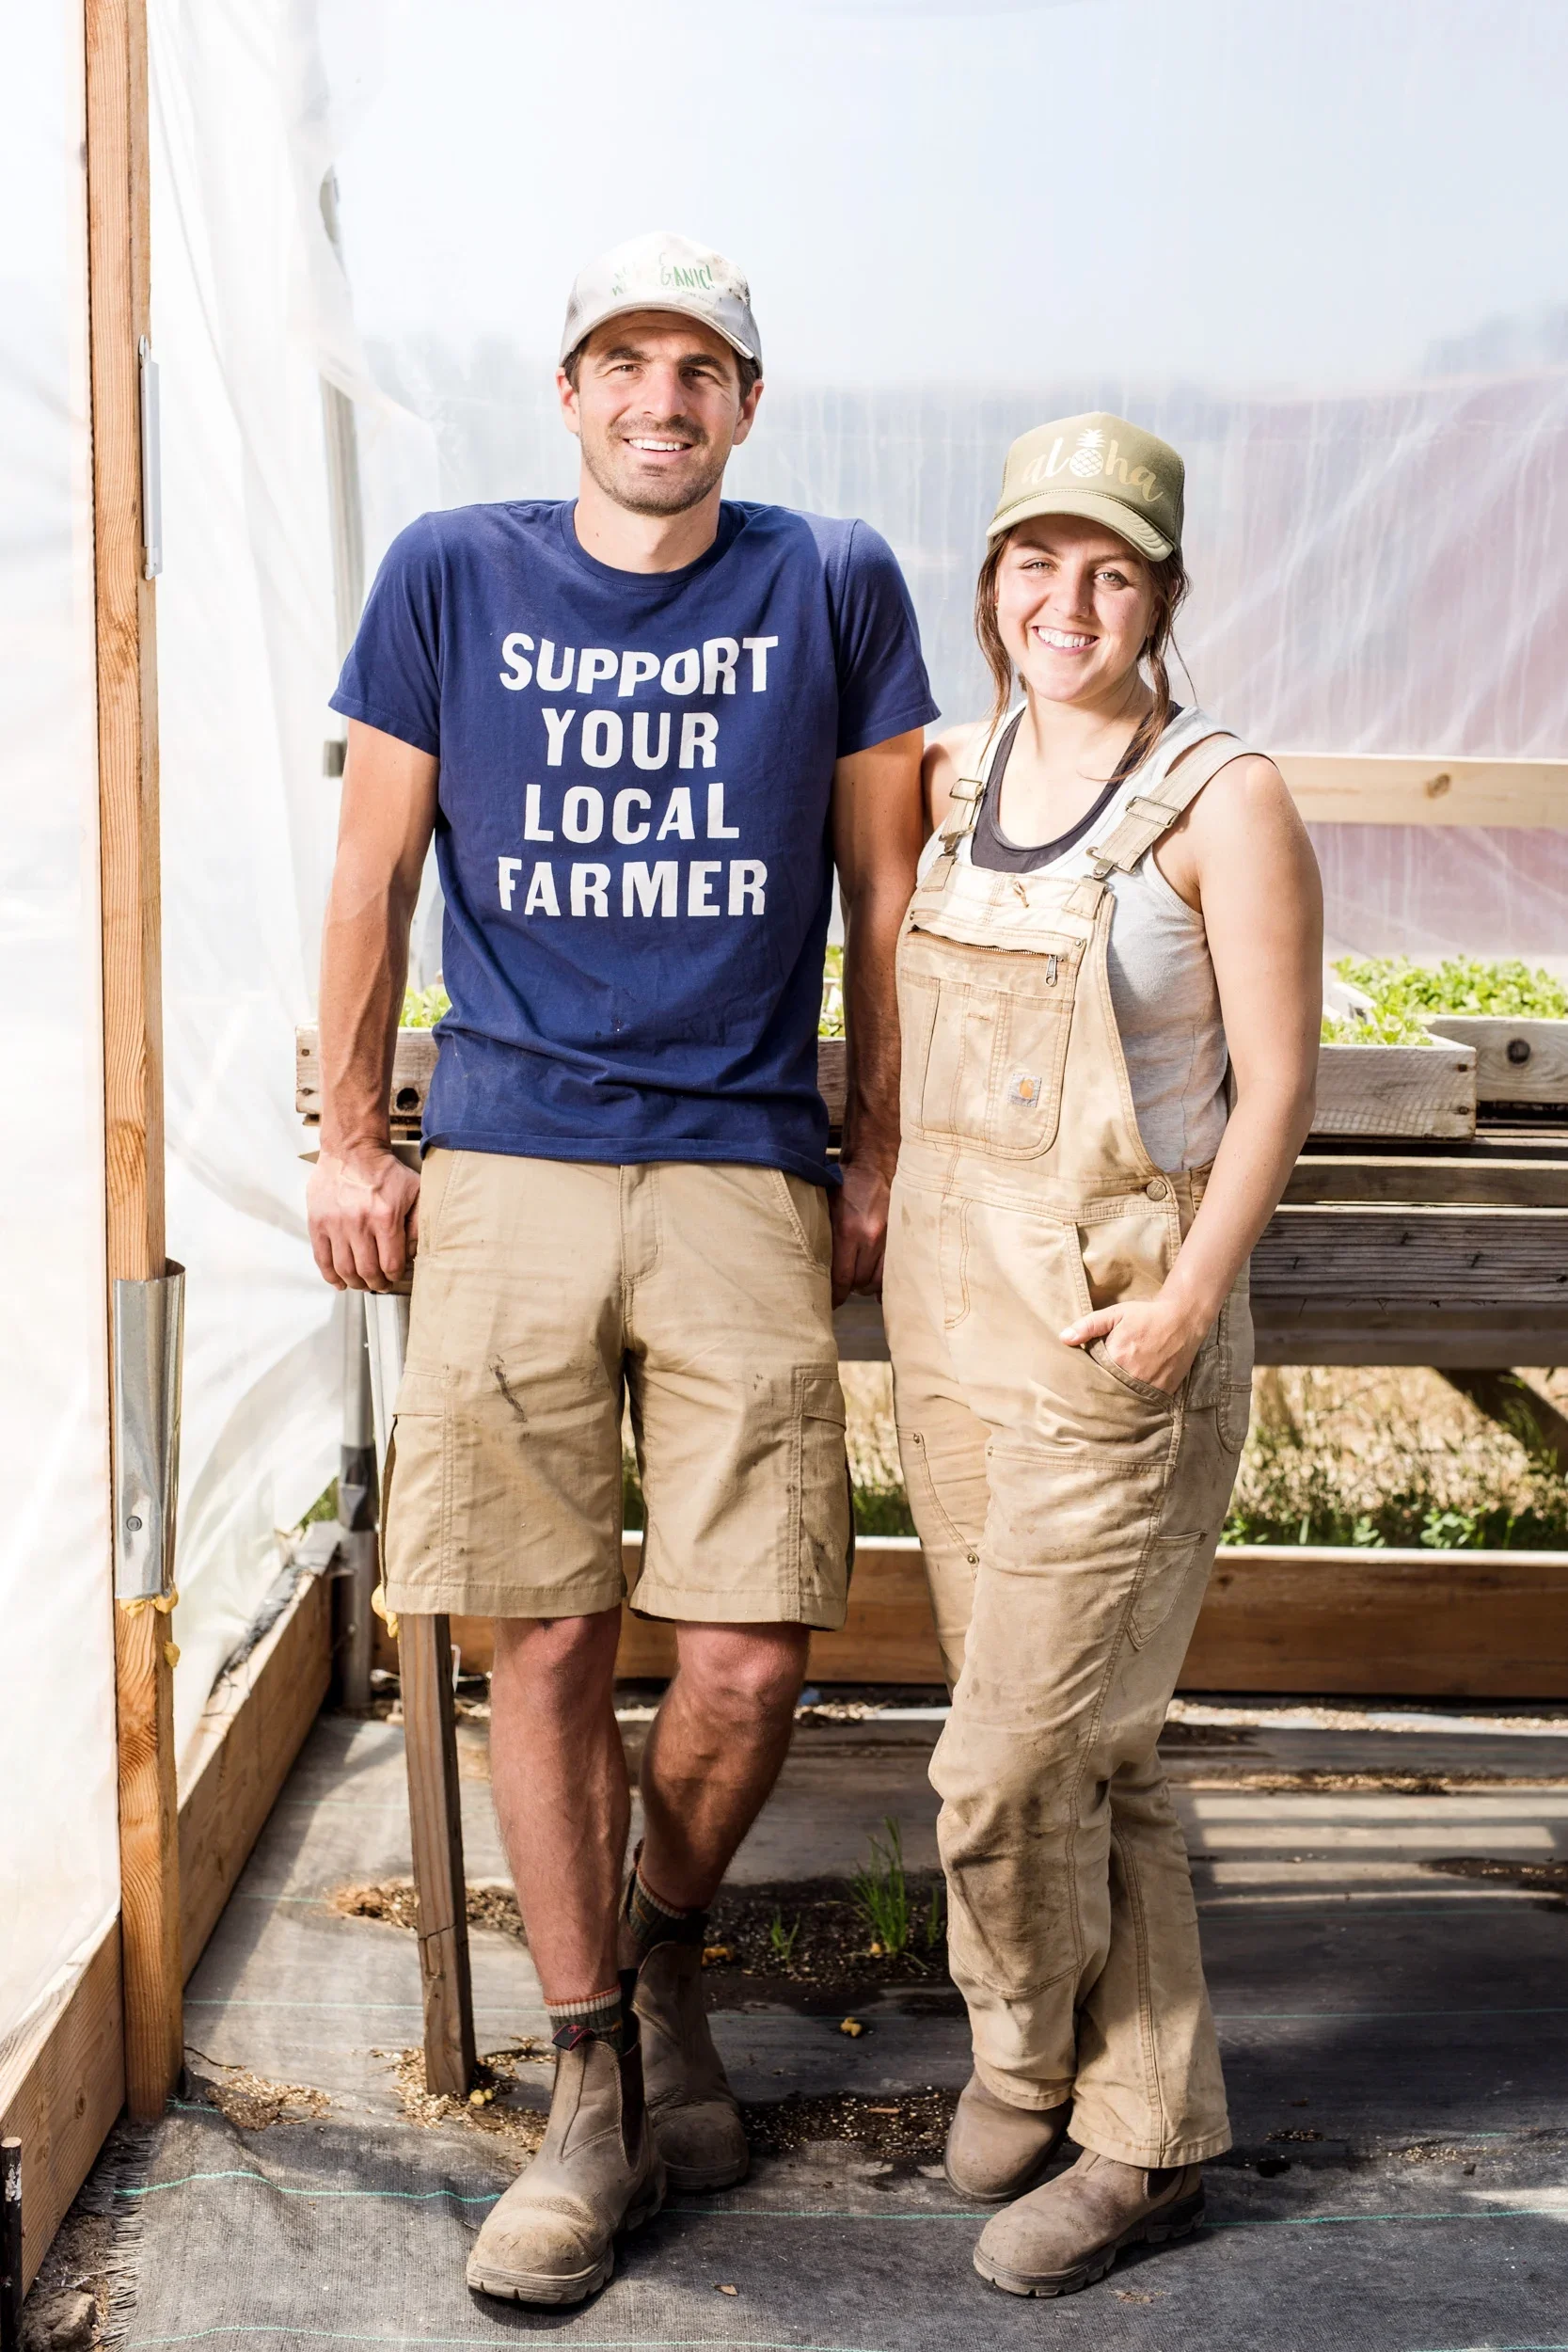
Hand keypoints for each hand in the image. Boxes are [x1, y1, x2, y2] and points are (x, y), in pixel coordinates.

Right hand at [308, 1144, 420, 1291]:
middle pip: (367, 1271)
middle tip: (380, 1284)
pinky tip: (339, 1281)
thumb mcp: (414, 1191)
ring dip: (355, 1283)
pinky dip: (330, 1276)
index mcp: (386, 1217)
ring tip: (362, 1283)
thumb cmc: (384, 1171)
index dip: (394, 1276)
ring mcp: (336, 1224)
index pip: (391, 1264)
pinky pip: (322, 1258)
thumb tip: (414, 1252)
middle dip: (376, 1283)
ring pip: (345, 1269)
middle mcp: (359, 1223)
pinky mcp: (317, 1222)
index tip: (394, 1276)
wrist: (351, 1150)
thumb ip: (419, 1222)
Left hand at [828, 1157, 891, 1308]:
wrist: (878, 1161)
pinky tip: (878, 1280)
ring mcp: (891, 1239)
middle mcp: (872, 1238)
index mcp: (848, 1231)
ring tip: (859, 1278)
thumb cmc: (848, 1183)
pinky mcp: (903, 1237)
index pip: (841, 1279)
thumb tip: (814, 1269)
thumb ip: (825, 1238)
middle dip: (850, 1288)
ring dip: (867, 1284)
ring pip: (879, 1281)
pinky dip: (886, 1280)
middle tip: (843, 1286)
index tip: (829, 1302)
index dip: (835, 1296)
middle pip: (860, 1283)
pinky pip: (895, 1271)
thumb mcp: (827, 1207)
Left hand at [1059, 1296, 1204, 1394]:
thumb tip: (1063, 1338)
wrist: (1183, 1318)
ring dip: (1118, 1400)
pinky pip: (1146, 1404)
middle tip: (1090, 1398)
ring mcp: (1151, 1386)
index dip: (1085, 1380)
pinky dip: (1138, 1402)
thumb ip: (1088, 1326)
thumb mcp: (1115, 1314)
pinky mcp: (1165, 1391)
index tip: (1078, 1383)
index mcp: (1117, 1358)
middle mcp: (1134, 1376)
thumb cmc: (1147, 1315)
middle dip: (1100, 1393)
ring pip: (1127, 1401)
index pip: (1092, 1378)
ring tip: (1109, 1401)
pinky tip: (1131, 1400)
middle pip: (1108, 1392)